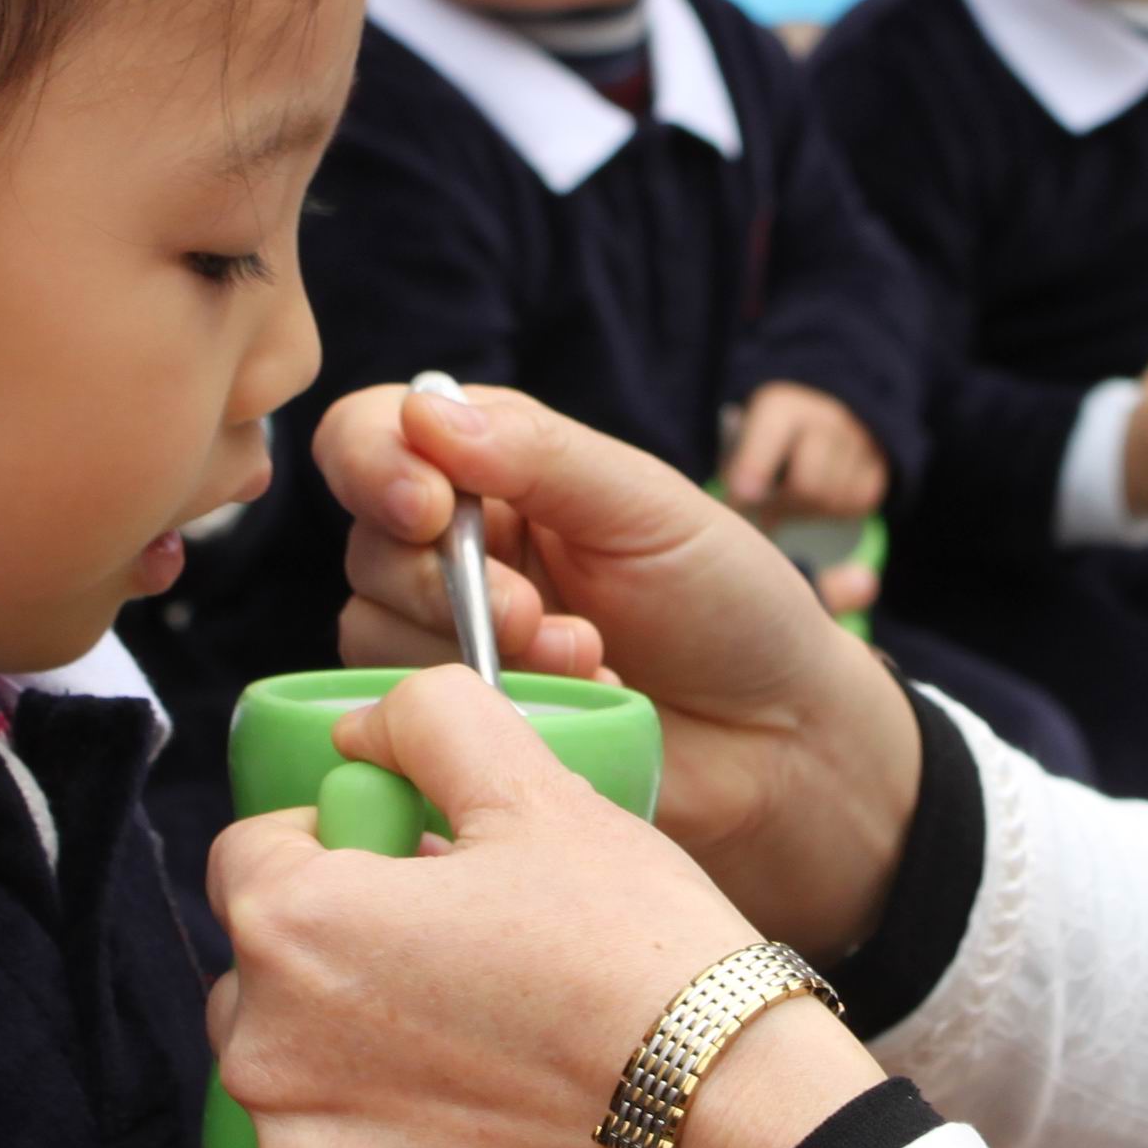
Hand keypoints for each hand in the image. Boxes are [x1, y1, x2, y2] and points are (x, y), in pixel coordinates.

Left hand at [210, 662, 883, 1147]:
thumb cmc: (634, 955)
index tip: (417, 879)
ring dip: (354, 1072)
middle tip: (461, 972)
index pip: (253, 859)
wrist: (725, 1127)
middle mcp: (263, 1059)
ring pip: (296, 1092)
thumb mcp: (540, 791)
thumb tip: (360, 728)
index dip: (339, 850)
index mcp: (291, 927)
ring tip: (478, 1062)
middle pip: (263, 981)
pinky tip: (478, 1143)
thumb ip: (428, 720)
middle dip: (338, 966)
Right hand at [323, 381, 924, 957]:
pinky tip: (579, 706)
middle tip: (536, 614)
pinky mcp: (460, 727)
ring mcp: (453, 643)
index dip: (376, 466)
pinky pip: (411, 714)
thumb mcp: (647, 506)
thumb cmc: (728, 604)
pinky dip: (493, 708)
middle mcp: (458, 552)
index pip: (373, 437)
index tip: (430, 508)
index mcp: (496, 473)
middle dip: (444, 585)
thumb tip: (424, 411)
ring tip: (587, 662)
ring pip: (373, 634)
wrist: (780, 736)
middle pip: (366, 547)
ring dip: (478, 651)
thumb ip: (537, 455)